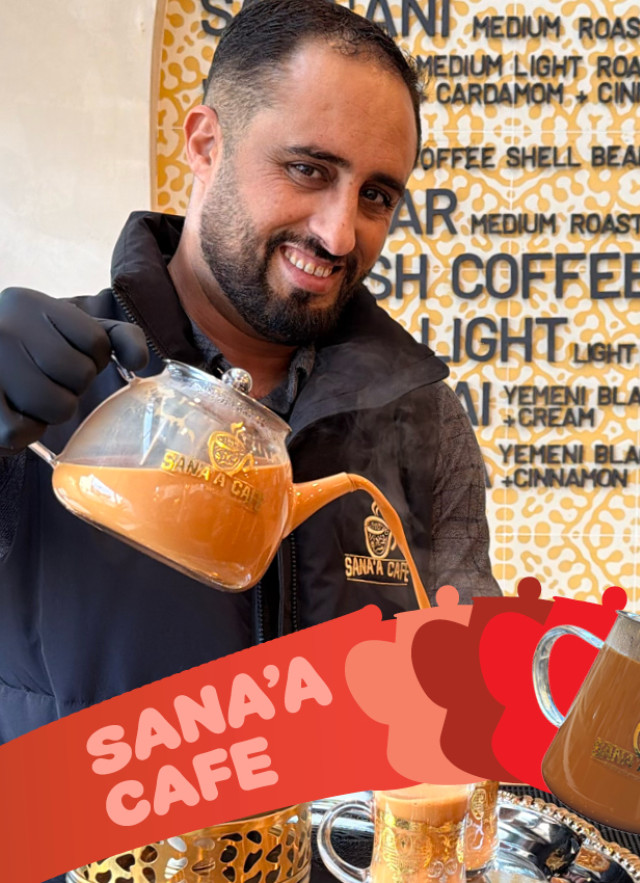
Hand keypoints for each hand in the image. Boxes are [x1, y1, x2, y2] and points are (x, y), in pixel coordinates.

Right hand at [0, 287, 147, 452]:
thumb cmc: (28, 350)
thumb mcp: (69, 329)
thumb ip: (116, 336)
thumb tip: (139, 361)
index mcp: (29, 303)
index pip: (96, 342)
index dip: (92, 359)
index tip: (66, 357)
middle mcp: (5, 328)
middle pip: (81, 376)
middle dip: (71, 386)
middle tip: (45, 379)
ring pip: (58, 407)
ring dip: (51, 411)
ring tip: (30, 396)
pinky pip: (22, 432)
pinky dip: (25, 432)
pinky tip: (14, 413)